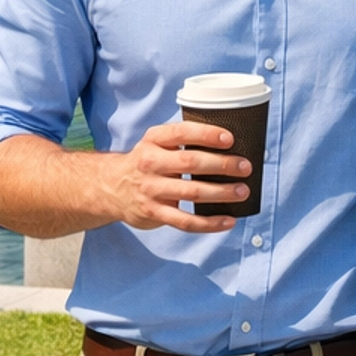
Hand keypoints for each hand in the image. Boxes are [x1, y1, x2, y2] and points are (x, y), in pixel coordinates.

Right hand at [96, 119, 251, 233]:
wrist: (111, 188)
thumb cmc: (148, 162)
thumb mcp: (157, 143)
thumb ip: (183, 141)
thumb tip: (230, 144)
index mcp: (154, 140)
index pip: (181, 133)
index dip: (206, 134)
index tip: (230, 139)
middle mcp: (150, 163)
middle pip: (190, 163)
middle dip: (222, 164)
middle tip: (245, 167)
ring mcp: (151, 190)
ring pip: (191, 192)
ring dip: (221, 193)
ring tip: (242, 191)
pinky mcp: (154, 213)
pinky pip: (185, 221)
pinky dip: (209, 223)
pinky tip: (228, 220)